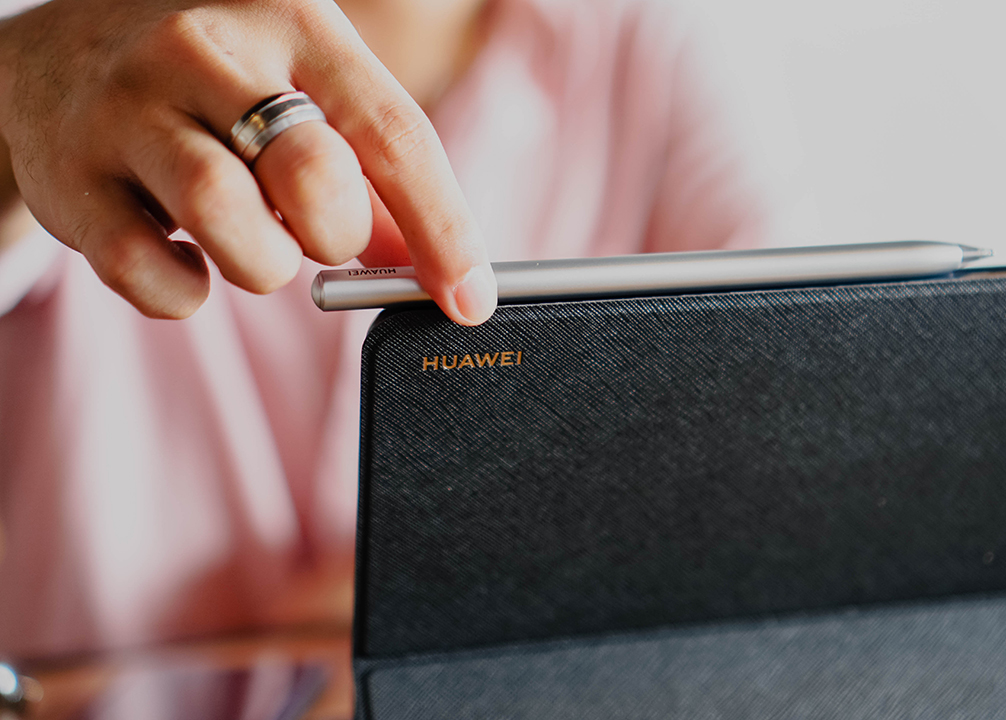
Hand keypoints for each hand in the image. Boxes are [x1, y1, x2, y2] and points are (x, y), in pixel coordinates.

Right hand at [0, 0, 495, 323]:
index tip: (471, 298)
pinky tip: (185, 259)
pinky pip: (148, 271)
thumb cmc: (208, 84)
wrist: (49, 57)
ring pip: (227, 218)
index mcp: (292, 21)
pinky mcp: (69, 176)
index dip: (444, 227)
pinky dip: (185, 292)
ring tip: (250, 242)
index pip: (392, 132)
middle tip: (317, 231)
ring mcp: (128, 108)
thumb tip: (431, 267)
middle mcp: (206, 50)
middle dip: (336, 233)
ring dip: (263, 263)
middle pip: (313, 173)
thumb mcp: (298, 92)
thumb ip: (367, 173)